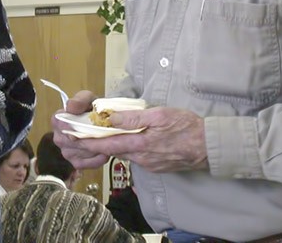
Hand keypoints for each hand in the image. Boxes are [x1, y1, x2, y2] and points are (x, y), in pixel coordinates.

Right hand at [52, 90, 110, 169]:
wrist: (100, 120)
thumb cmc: (91, 109)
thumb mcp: (88, 98)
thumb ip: (80, 100)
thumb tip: (71, 107)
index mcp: (57, 120)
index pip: (62, 125)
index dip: (76, 126)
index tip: (89, 124)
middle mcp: (58, 138)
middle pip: (74, 142)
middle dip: (91, 137)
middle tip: (104, 132)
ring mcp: (66, 152)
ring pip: (84, 152)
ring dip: (97, 147)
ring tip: (107, 139)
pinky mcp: (76, 163)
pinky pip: (89, 163)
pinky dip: (100, 157)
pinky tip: (105, 150)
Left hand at [64, 104, 208, 172]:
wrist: (209, 147)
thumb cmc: (187, 127)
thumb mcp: (160, 115)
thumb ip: (133, 117)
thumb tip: (110, 117)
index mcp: (140, 145)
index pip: (107, 145)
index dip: (88, 142)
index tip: (72, 139)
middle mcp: (141, 159)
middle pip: (113, 150)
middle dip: (95, 144)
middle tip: (78, 136)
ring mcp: (149, 164)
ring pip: (124, 153)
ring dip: (110, 145)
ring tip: (97, 135)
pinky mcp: (155, 166)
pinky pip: (135, 156)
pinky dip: (125, 148)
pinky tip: (124, 140)